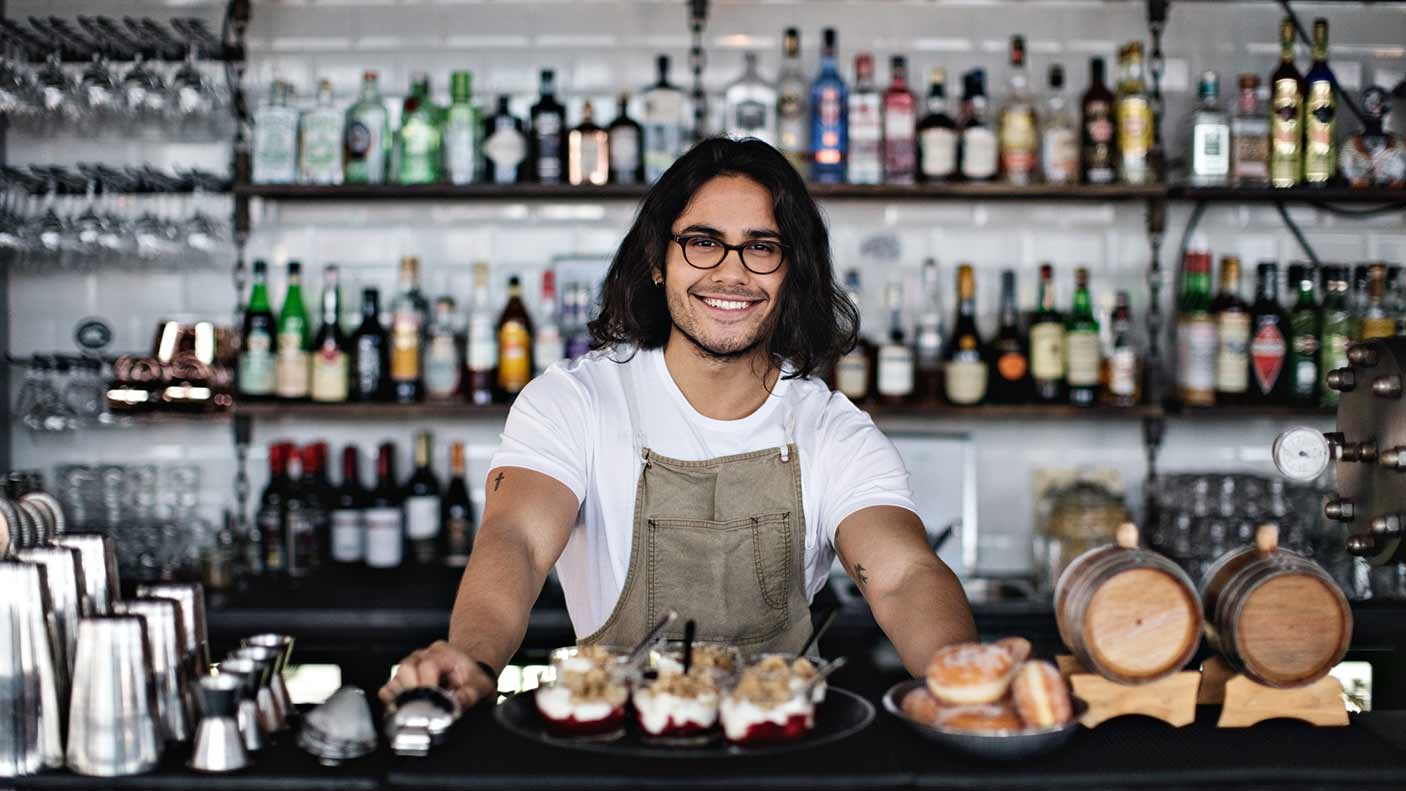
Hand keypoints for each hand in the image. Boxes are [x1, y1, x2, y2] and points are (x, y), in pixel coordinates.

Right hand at [378, 640, 496, 709]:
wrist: (467, 675)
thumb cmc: (472, 678)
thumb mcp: (480, 685)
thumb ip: (469, 695)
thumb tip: (453, 707)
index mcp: (443, 653)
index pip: (428, 666)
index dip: (428, 685)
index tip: (432, 703)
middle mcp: (422, 656)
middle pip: (406, 669)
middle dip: (414, 691)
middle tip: (424, 707)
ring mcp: (409, 666)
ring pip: (395, 679)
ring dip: (403, 697)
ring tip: (419, 708)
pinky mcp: (401, 679)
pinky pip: (388, 689)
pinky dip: (394, 701)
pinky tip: (408, 708)